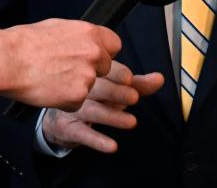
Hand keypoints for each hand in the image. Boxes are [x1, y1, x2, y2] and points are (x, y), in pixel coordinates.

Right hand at [0, 19, 121, 110]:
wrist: (7, 60)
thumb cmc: (25, 43)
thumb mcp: (57, 27)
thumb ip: (79, 35)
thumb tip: (89, 39)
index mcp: (90, 33)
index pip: (115, 45)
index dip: (103, 53)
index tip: (93, 58)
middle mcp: (94, 53)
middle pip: (105, 68)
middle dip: (90, 72)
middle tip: (66, 71)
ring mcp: (87, 76)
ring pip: (91, 86)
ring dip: (76, 87)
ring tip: (52, 78)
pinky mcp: (78, 96)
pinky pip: (77, 103)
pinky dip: (65, 101)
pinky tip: (49, 90)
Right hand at [41, 59, 163, 153]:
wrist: (56, 117)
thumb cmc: (92, 99)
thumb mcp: (115, 88)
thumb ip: (137, 85)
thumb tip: (160, 78)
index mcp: (92, 75)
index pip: (105, 71)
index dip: (118, 74)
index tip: (130, 78)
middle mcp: (81, 89)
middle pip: (98, 89)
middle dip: (116, 93)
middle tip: (133, 98)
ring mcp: (73, 109)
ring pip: (92, 111)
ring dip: (112, 117)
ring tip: (131, 122)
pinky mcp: (68, 128)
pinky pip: (83, 134)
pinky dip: (98, 140)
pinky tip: (112, 146)